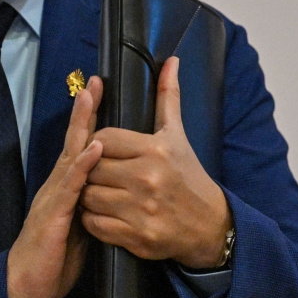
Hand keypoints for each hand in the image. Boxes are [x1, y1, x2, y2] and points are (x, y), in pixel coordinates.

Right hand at [7, 77, 102, 297]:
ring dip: (81, 126)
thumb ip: (91, 203)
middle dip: (84, 110)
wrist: (25, 284)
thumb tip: (110, 189)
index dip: (88, 120)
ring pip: (70, 154)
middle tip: (93, 81)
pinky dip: (83, 165)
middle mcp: (57, 185)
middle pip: (73, 141)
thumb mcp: (78, 225)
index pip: (80, 146)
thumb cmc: (53, 258)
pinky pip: (70, 186)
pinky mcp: (54, 214)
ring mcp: (53, 197)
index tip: (97, 91)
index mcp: (65, 187)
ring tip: (90, 98)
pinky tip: (94, 148)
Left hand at [80, 57, 231, 268]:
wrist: (210, 224)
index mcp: (154, 150)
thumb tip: (170, 60)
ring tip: (100, 191)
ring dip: (87, 195)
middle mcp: (147, 178)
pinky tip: (104, 213)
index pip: (102, 138)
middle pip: (91, 167)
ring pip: (89, 197)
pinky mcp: (138, 237)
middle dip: (90, 169)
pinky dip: (92, 220)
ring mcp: (142, 210)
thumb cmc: (187, 174)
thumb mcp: (177, 134)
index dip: (96, 143)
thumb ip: (168, 97)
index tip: (104, 150)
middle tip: (99, 171)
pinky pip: (95, 224)